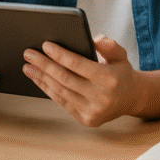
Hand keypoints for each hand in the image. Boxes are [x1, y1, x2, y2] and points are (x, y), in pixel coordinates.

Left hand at [22, 35, 140, 126]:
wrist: (131, 98)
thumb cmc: (120, 72)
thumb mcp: (120, 54)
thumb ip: (109, 45)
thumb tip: (94, 39)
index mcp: (110, 79)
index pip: (78, 65)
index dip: (60, 55)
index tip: (45, 45)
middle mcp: (101, 98)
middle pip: (65, 78)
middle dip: (44, 65)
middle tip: (28, 54)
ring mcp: (93, 112)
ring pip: (60, 92)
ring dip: (41, 78)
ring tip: (28, 66)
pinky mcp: (86, 119)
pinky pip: (62, 102)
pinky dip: (48, 89)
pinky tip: (38, 79)